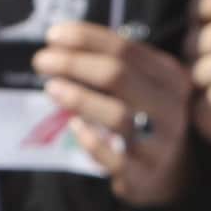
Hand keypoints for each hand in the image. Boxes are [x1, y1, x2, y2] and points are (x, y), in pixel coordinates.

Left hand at [34, 22, 196, 207]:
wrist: (169, 171)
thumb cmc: (143, 116)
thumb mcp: (140, 85)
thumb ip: (110, 64)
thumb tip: (59, 42)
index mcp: (169, 77)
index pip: (126, 48)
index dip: (86, 38)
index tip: (52, 35)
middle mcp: (170, 107)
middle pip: (119, 76)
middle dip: (74, 63)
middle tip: (41, 61)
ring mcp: (160, 143)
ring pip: (118, 115)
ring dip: (79, 98)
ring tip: (51, 88)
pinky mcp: (145, 175)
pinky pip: (116, 159)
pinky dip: (92, 141)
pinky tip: (74, 126)